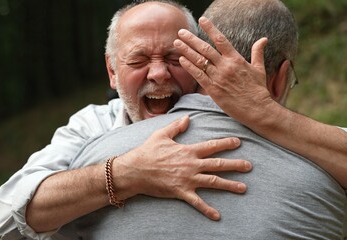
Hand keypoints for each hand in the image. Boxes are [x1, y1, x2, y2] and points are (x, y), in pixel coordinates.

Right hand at [114, 116, 251, 220]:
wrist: (135, 170)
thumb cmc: (147, 152)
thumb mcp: (161, 135)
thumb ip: (176, 126)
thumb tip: (188, 118)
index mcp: (188, 151)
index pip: (212, 146)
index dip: (226, 143)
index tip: (238, 142)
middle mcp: (191, 165)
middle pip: (218, 164)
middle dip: (235, 165)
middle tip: (249, 166)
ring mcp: (187, 179)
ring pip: (213, 182)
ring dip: (230, 185)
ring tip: (243, 188)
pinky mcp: (181, 192)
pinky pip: (197, 202)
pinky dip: (207, 209)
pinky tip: (217, 216)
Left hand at [174, 17, 272, 123]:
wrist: (257, 109)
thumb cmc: (258, 90)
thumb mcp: (259, 69)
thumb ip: (258, 53)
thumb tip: (263, 39)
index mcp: (236, 59)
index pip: (221, 39)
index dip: (210, 28)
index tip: (202, 19)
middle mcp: (225, 66)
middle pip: (205, 49)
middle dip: (191, 39)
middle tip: (181, 31)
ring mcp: (218, 77)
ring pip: (199, 61)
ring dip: (186, 51)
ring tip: (176, 43)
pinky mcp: (213, 89)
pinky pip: (198, 76)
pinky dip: (189, 67)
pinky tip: (181, 60)